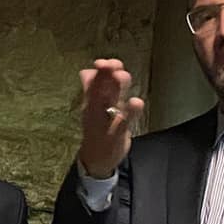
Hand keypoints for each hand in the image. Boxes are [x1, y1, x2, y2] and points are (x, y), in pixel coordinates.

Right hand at [77, 60, 142, 179]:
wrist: (96, 161)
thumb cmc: (96, 131)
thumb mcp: (90, 109)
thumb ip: (91, 89)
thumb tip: (86, 71)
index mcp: (91, 103)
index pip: (94, 83)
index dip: (100, 72)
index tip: (103, 62)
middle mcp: (97, 111)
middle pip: (101, 90)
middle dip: (106, 75)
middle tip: (112, 64)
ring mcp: (107, 123)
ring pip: (111, 103)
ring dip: (116, 89)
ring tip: (122, 75)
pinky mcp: (118, 135)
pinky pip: (124, 122)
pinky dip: (130, 112)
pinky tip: (137, 101)